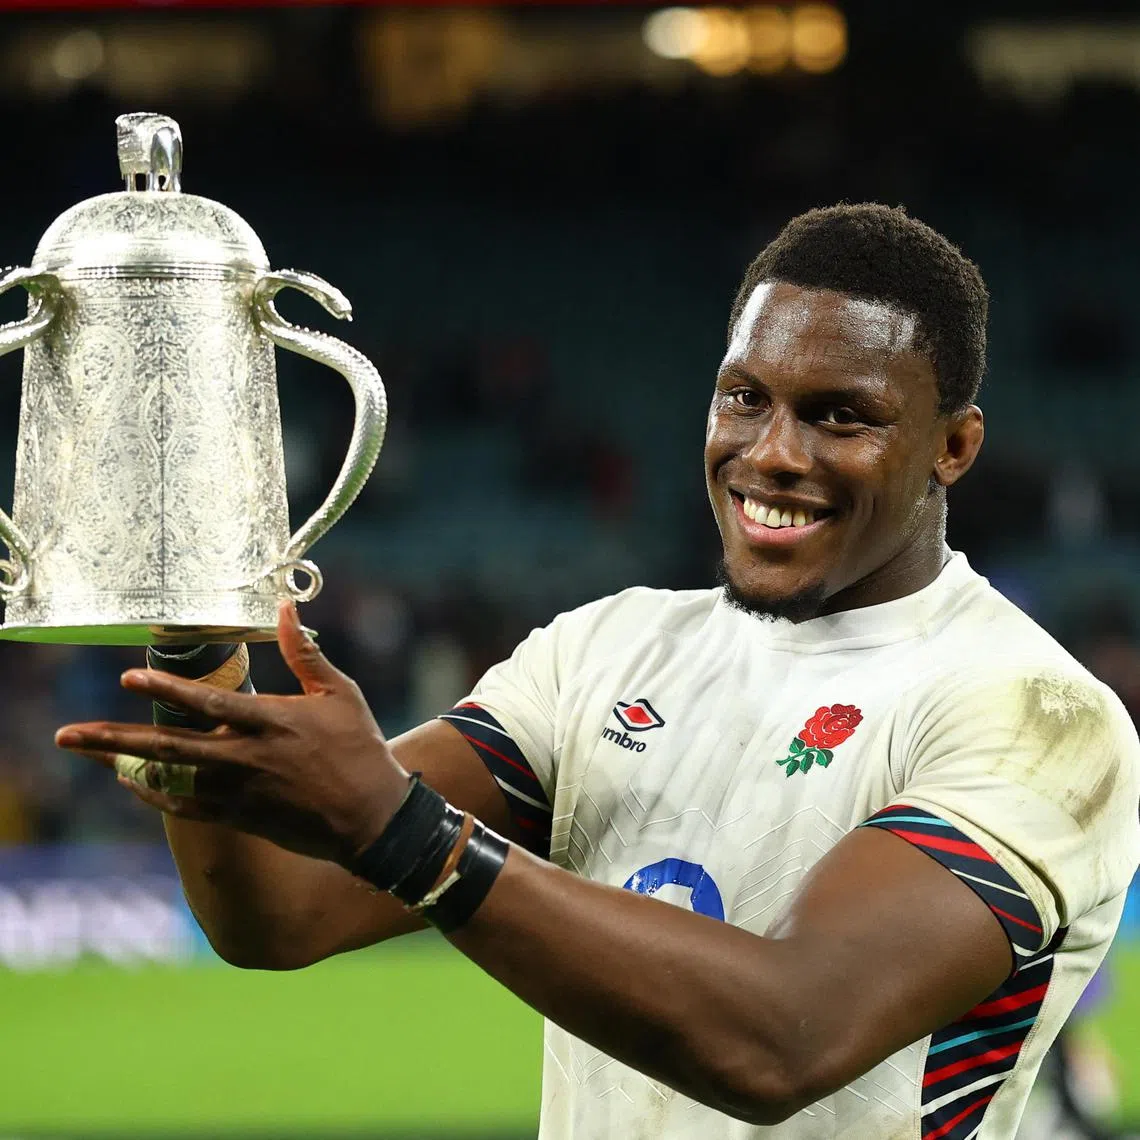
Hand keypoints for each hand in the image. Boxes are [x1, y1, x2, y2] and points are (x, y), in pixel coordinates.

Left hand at [55, 602, 410, 865]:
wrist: (371, 818)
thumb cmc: (360, 748)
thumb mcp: (340, 694)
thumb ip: (305, 652)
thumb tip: (286, 606)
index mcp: (272, 721)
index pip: (207, 702)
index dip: (165, 688)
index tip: (126, 675)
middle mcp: (247, 757)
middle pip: (168, 746)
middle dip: (113, 739)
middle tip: (67, 734)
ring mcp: (239, 791)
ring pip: (169, 777)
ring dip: (123, 764)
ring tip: (85, 752)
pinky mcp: (240, 817)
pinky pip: (184, 807)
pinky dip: (154, 794)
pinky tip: (131, 781)